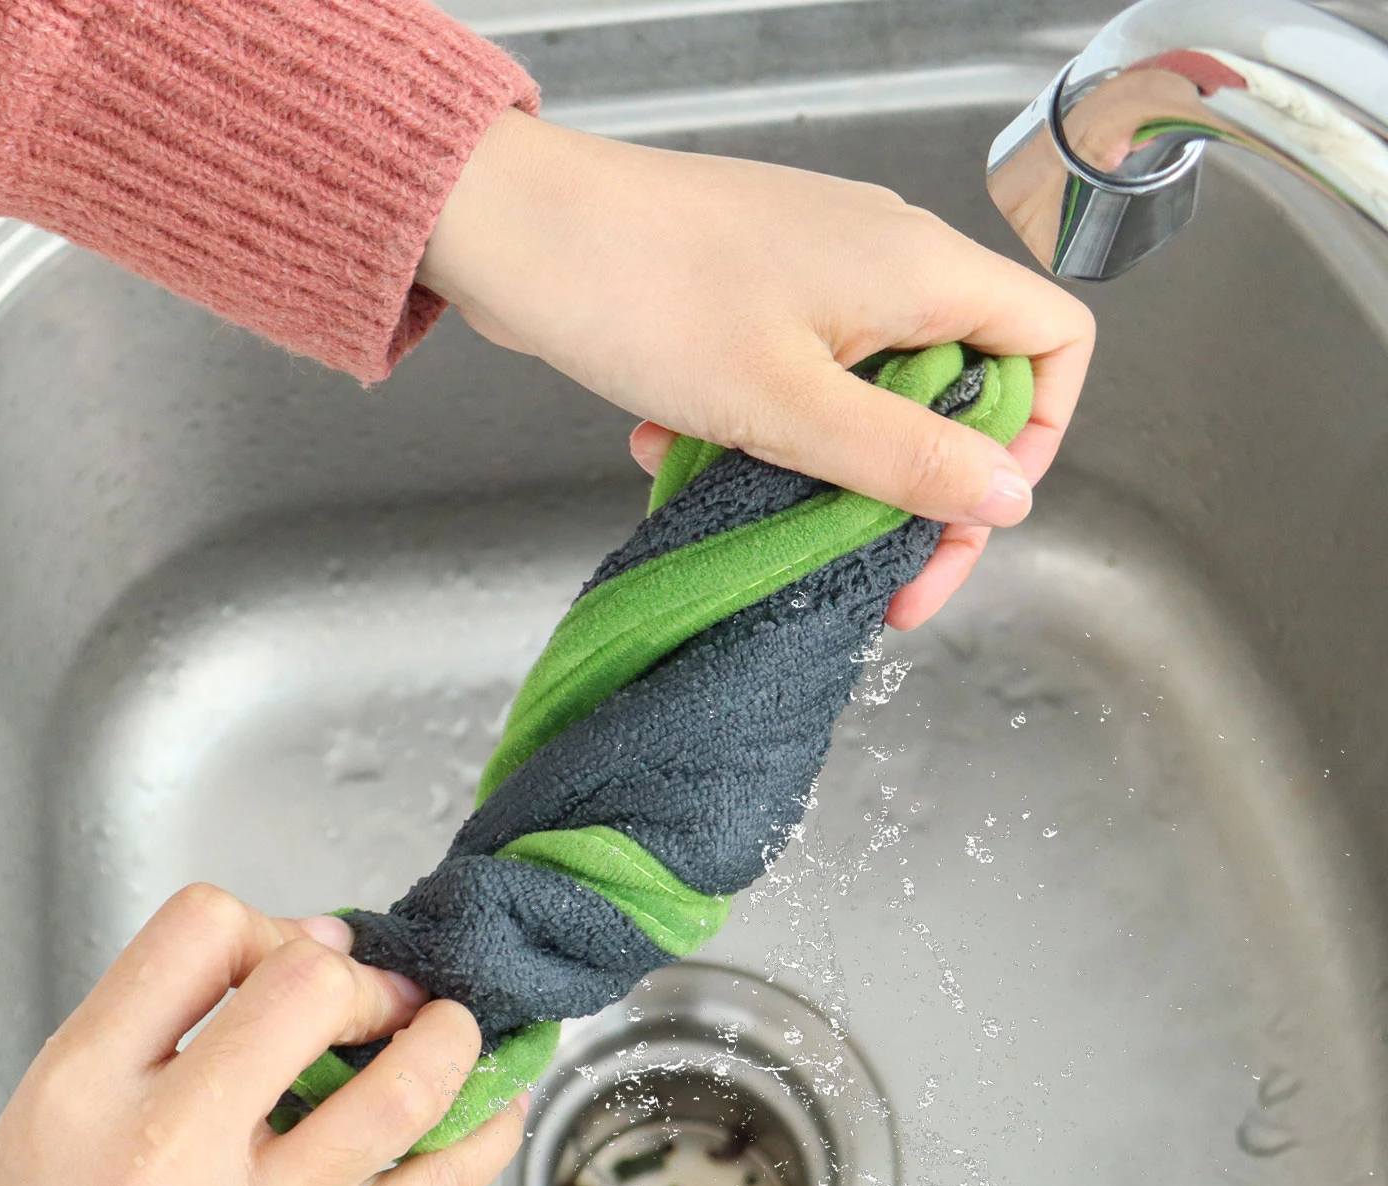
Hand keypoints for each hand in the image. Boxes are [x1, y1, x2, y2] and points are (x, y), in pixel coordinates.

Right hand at [0, 884, 523, 1185]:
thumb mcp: (50, 1112)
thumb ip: (161, 1025)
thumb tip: (311, 949)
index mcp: (84, 1081)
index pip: (202, 927)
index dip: (267, 924)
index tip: (292, 957)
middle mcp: (170, 1142)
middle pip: (313, 984)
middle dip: (364, 978)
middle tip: (378, 1002)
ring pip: (402, 1086)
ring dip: (452, 1040)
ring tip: (452, 1033)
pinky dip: (487, 1132)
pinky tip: (494, 1109)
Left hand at [418, 110, 1094, 630]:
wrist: (515, 230)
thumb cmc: (646, 294)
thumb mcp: (790, 407)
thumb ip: (906, 459)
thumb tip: (1010, 498)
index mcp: (919, 272)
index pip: (1052, 343)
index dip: (1036, 439)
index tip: (965, 513)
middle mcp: (882, 263)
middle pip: (958, 390)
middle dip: (911, 488)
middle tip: (868, 571)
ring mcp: (814, 276)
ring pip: (861, 398)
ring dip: (811, 469)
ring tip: (739, 499)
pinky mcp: (750, 295)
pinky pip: (788, 382)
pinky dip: (750, 430)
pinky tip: (676, 446)